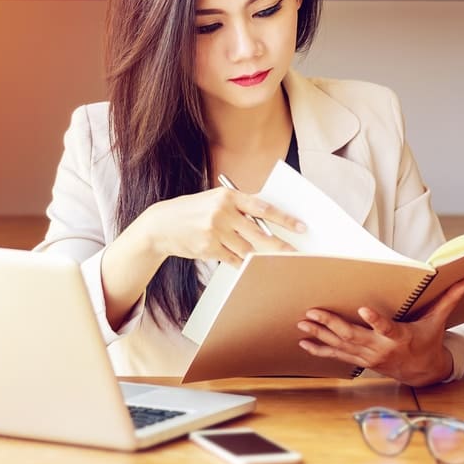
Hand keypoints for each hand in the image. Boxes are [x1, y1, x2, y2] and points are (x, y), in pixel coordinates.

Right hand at [142, 187, 304, 266]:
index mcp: (228, 196)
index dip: (285, 219)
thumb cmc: (193, 211)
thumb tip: (268, 221)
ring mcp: (215, 231)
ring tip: (277, 262)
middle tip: (296, 253)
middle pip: (260, 233)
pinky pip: (234, 259)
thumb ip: (239, 207)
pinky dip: (244, 264)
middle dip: (280, 246)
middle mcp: (222, 212)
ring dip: (262, 257)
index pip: (263, 208)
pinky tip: (252, 266)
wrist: (162, 225)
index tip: (301, 227)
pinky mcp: (208, 248)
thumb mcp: (215, 200)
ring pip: (248, 249)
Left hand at [296, 278, 463, 385]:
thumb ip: (449, 299)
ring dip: (320, 335)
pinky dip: (319, 350)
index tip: (363, 310)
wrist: (422, 372)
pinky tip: (303, 342)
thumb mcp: (438, 321)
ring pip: (340, 346)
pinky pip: (336, 356)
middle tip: (313, 312)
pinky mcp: (360, 361)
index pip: (386, 328)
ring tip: (302, 324)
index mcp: (399, 337)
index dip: (375, 321)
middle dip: (331, 324)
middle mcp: (380, 349)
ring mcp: (368, 357)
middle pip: (353, 336)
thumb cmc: (428, 341)